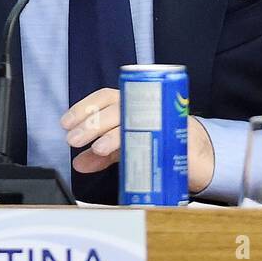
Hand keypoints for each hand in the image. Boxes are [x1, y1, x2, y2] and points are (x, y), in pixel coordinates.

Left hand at [61, 89, 216, 193]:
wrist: (195, 153)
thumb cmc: (157, 142)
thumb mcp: (125, 148)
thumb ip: (102, 154)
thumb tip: (78, 162)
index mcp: (130, 103)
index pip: (104, 97)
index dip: (84, 107)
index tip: (66, 123)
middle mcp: (144, 106)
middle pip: (115, 107)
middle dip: (92, 123)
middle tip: (74, 139)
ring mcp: (161, 117)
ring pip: (133, 119)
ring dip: (112, 134)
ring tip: (97, 148)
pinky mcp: (175, 133)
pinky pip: (157, 134)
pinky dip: (142, 144)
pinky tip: (127, 153)